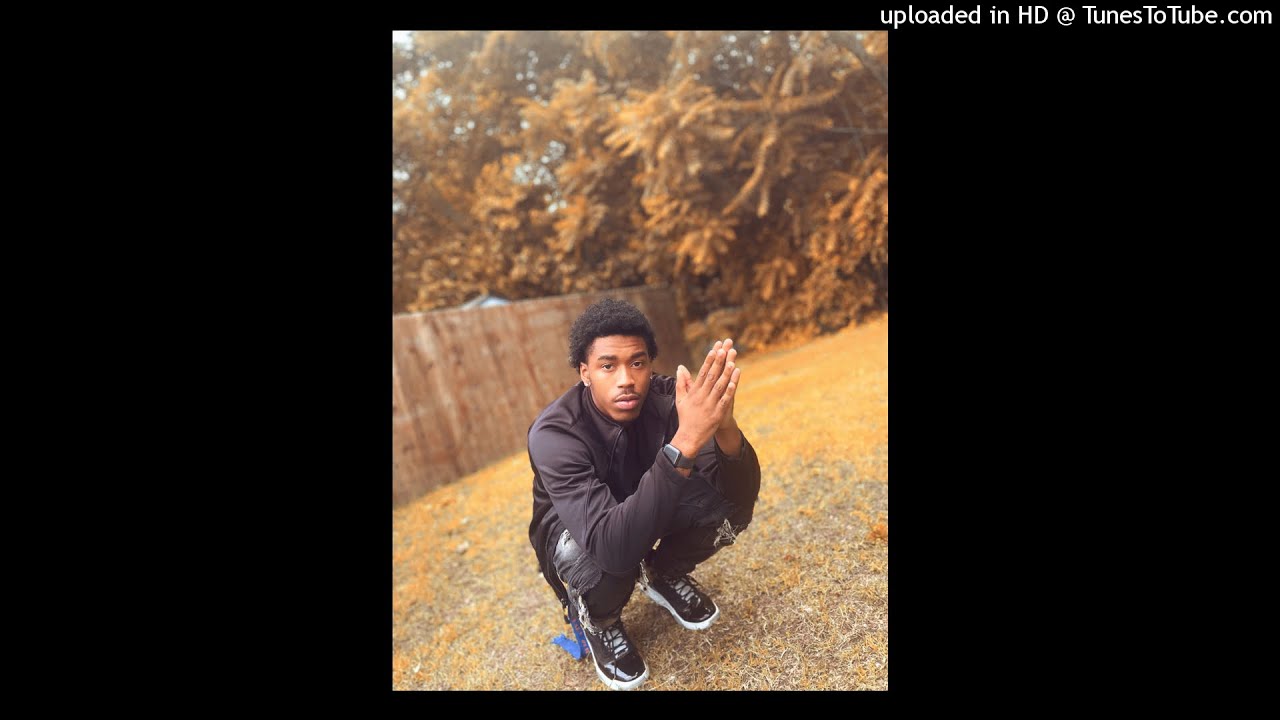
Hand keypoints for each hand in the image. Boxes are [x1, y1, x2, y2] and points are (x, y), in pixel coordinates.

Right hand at [671, 338, 740, 457]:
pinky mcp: (717, 414)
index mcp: (694, 392)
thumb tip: (680, 367)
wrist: (689, 437)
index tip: (714, 349)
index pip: (703, 373)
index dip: (709, 360)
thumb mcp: (681, 399)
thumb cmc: (685, 417)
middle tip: (725, 348)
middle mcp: (702, 397)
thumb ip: (682, 382)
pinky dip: (729, 391)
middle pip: (712, 376)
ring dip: (726, 374)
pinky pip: (724, 400)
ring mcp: (710, 405)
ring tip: (732, 361)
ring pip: (719, 386)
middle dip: (718, 362)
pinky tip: (734, 382)